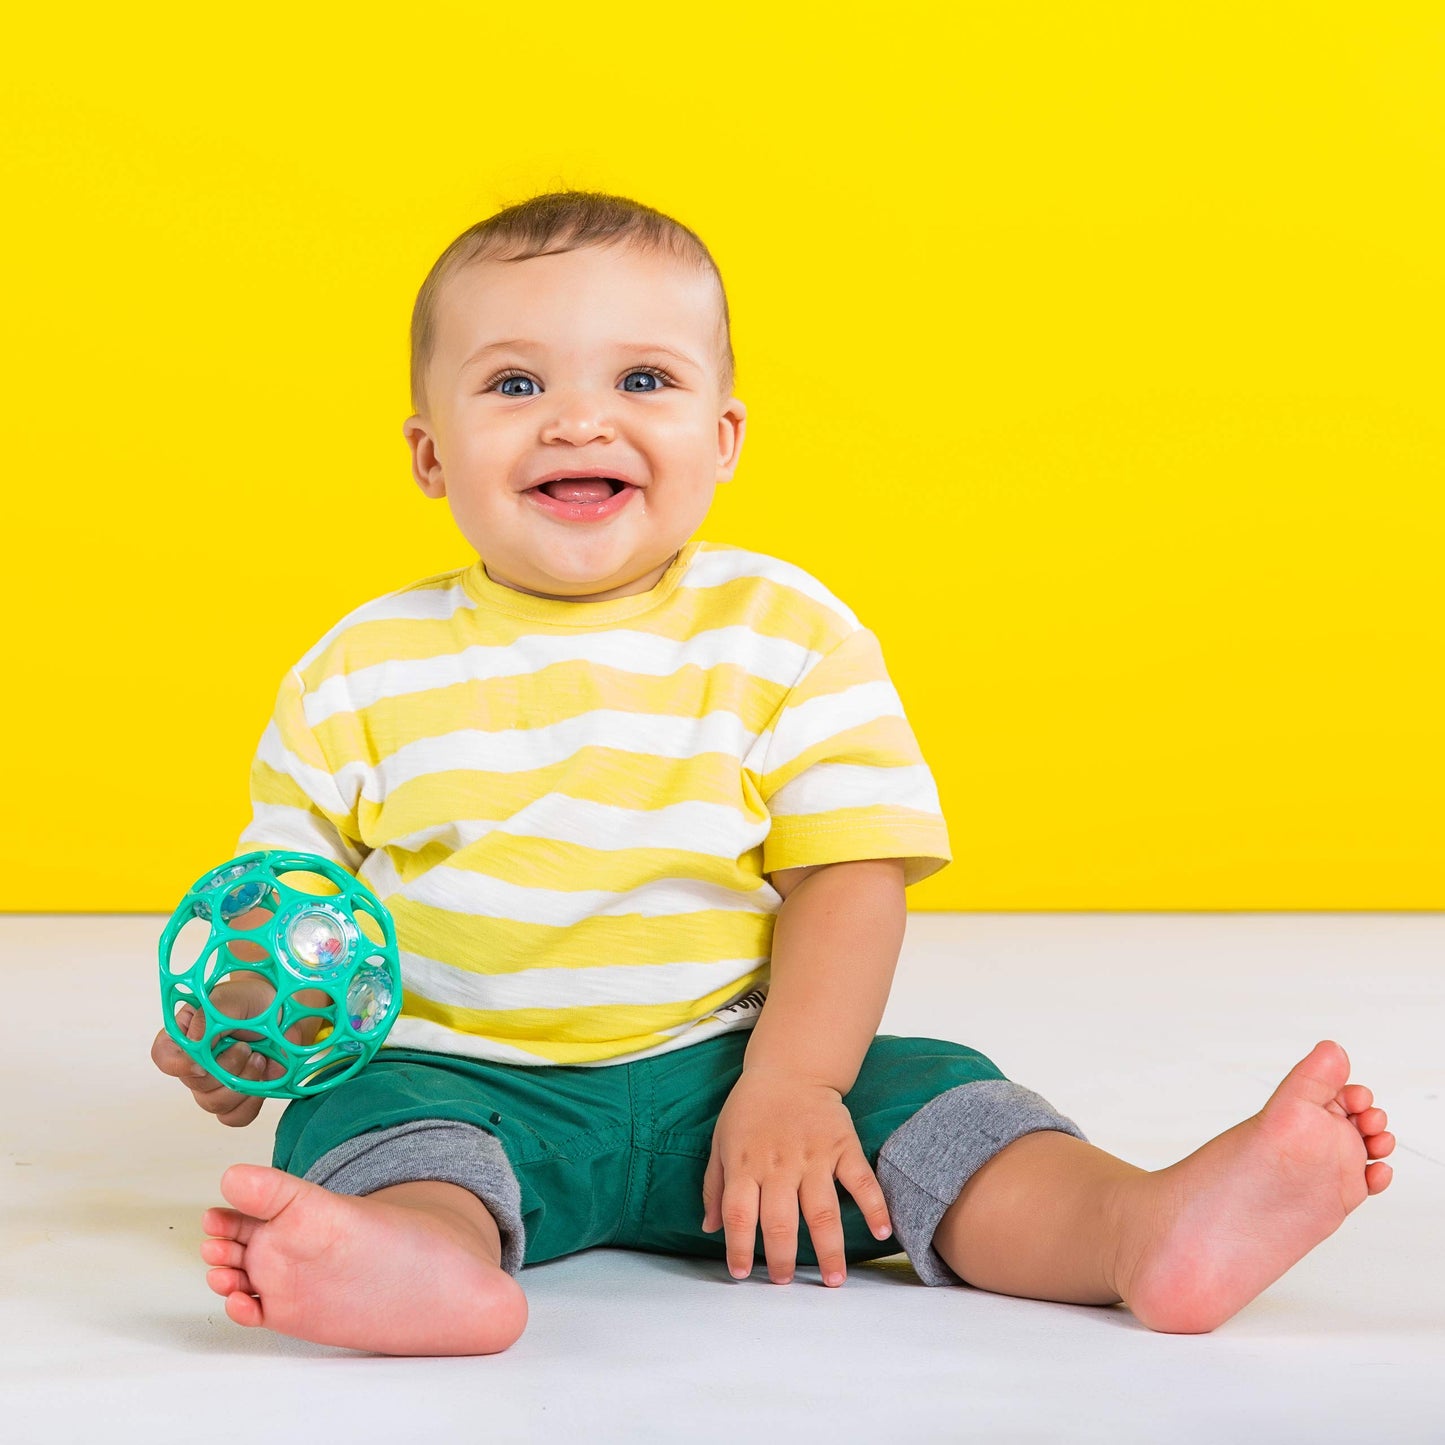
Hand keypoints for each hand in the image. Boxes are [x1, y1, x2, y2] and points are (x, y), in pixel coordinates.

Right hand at [150, 969, 303, 1126]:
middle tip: (246, 1047)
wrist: (282, 1013)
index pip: (163, 1056)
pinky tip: (263, 1080)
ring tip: (259, 1058)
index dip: (177, 1065)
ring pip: (215, 1104)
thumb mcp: (231, 998)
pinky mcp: (236, 1098)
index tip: (201, 1063)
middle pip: (196, 1084)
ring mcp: (214, 1084)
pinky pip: (235, 1116)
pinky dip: (251, 1102)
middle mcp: (194, 1063)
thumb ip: (209, 1017)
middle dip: (227, 1067)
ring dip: (242, 1082)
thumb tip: (194, 1042)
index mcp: (185, 1034)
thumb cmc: (252, 1001)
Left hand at [700, 1067, 891, 1286]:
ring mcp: (814, 1156)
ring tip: (833, 1280)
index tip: (741, 1274)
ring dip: (829, 1249)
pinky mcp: (844, 1146)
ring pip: (822, 1210)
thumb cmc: (751, 1108)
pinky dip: (875, 1206)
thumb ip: (715, 1185)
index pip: (739, 1213)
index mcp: (746, 1163)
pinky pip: (861, 1180)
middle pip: (781, 1220)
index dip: (739, 1246)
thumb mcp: (721, 1140)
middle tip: (785, 1284)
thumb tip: (709, 1228)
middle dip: (783, 1258)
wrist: (791, 1068)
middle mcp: (779, 1164)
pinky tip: (883, 1233)